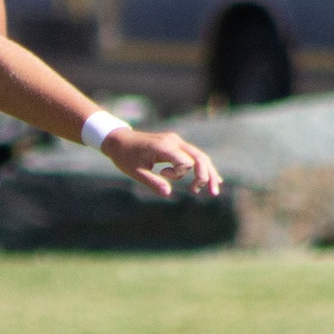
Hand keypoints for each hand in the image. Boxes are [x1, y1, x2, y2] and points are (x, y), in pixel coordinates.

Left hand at [102, 128, 221, 196]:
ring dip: (207, 172)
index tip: (163, 174)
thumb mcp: (135, 172)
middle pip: (199, 158)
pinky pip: (192, 155)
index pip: (186, 162)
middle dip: (207, 175)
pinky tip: (212, 178)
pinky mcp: (175, 145)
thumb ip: (152, 182)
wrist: (119, 140)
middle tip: (213, 192)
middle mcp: (174, 141)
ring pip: (199, 156)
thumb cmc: (125, 156)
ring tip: (214, 189)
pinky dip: (202, 167)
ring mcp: (176, 141)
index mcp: (164, 147)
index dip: (179, 174)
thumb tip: (168, 193)